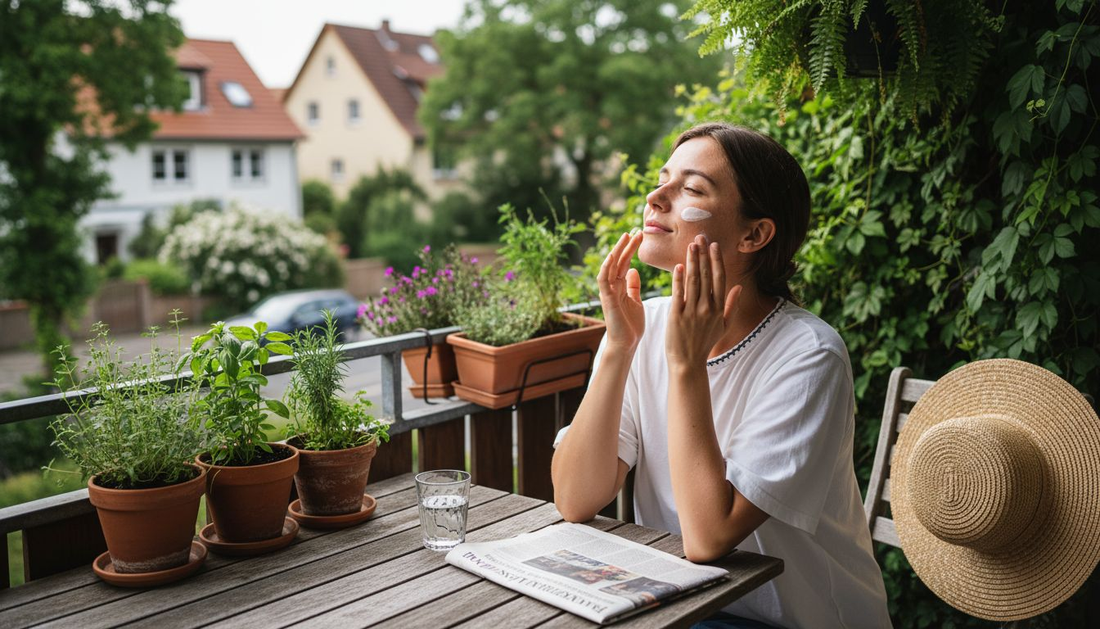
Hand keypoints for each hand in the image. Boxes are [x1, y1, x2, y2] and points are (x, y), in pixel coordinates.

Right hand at [597, 230, 644, 353]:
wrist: (626, 344)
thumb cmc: (631, 326)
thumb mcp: (635, 301)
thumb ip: (633, 286)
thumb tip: (633, 270)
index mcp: (620, 286)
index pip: (625, 262)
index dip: (631, 249)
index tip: (640, 236)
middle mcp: (612, 286)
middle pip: (618, 261)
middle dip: (626, 245)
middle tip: (636, 230)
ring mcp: (608, 292)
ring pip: (610, 266)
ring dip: (617, 251)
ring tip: (626, 236)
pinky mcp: (606, 298)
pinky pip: (603, 279)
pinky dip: (607, 266)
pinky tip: (613, 255)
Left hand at [666, 235, 740, 367]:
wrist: (687, 362)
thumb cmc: (704, 343)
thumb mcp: (723, 325)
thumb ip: (731, 305)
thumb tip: (739, 287)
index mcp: (718, 308)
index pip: (719, 278)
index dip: (716, 260)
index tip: (714, 245)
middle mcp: (707, 308)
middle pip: (706, 275)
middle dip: (703, 255)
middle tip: (700, 237)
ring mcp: (692, 311)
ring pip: (693, 281)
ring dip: (692, 261)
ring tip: (690, 245)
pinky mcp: (676, 316)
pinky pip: (678, 293)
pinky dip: (678, 279)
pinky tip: (678, 266)